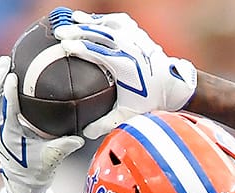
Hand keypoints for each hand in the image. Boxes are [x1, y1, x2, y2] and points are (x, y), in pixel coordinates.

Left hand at [0, 54, 84, 192]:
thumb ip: (64, 147)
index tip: (12, 75)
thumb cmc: (38, 171)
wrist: (22, 183)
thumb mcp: (52, 159)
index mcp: (11, 135)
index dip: (8, 92)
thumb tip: (80, 137)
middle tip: (5, 60)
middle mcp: (0, 129)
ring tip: (3, 62)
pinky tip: (3, 76)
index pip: (7, 110)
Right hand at [51, 9, 196, 137]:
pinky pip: (120, 21)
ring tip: (74, 18)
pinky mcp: (140, 33)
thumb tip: (85, 132)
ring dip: (90, 21)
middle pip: (99, 33)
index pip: (96, 51)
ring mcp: (135, 38)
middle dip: (77, 30)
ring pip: (109, 24)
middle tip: (60, 31)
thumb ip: (105, 123)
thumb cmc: (151, 100)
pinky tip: (96, 20)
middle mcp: (130, 47)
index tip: (64, 46)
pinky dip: (106, 19)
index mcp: (124, 65)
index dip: (78, 47)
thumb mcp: (128, 114)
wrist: (174, 86)